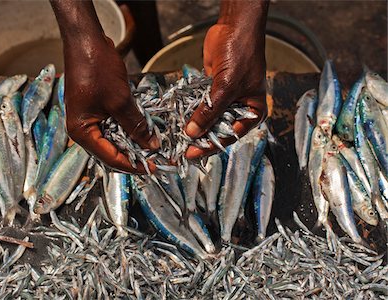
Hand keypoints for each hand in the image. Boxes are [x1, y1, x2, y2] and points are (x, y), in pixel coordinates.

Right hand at [63, 36, 158, 172]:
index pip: (110, 158)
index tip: (154, 168)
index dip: (133, 165)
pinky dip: (129, 130)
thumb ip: (136, 126)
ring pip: (114, 139)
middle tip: (158, 159)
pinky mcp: (96, 109)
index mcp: (81, 132)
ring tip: (154, 148)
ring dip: (133, 143)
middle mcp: (82, 129)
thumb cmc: (97, 69)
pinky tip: (145, 131)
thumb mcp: (120, 100)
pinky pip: (114, 126)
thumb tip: (152, 146)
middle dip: (135, 156)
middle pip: (111, 151)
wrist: (86, 40)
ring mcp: (89, 119)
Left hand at [185, 1, 267, 158]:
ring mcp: (224, 99)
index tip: (192, 153)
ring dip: (193, 126)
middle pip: (217, 129)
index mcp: (252, 111)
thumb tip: (193, 132)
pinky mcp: (211, 90)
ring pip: (206, 118)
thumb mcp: (226, 87)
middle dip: (200, 137)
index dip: (210, 145)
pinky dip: (189, 111)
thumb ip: (210, 111)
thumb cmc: (242, 53)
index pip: (230, 135)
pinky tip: (177, 120)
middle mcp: (239, 107)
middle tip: (181, 147)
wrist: (234, 27)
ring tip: (175, 137)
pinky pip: (199, 105)